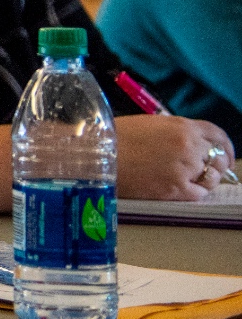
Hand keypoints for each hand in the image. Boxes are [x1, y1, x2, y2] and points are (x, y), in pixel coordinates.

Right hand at [116, 116, 234, 200]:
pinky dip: (196, 192)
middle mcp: (189, 146)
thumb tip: (190, 144)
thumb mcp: (149, 125)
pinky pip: (200, 193)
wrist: (95, 155)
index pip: (218, 135)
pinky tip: (183, 189)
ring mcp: (184, 168)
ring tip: (189, 180)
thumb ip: (175, 132)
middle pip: (217, 157)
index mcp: (182, 126)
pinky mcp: (175, 189)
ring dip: (205, 179)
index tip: (223, 155)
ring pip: (212, 177)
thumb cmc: (115, 137)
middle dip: (214, 164)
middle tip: (204, 171)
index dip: (224, 147)